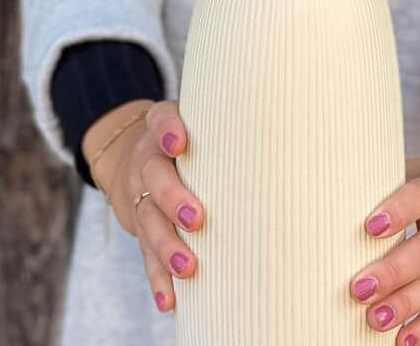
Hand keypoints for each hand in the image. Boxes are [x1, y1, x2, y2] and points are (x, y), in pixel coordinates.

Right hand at [82, 98, 203, 313]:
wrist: (132, 159)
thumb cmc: (187, 142)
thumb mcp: (196, 125)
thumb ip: (224, 131)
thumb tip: (287, 142)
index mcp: (161, 129)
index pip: (161, 120)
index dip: (168, 130)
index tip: (178, 144)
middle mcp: (147, 160)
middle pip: (154, 176)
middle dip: (172, 198)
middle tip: (196, 218)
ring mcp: (140, 194)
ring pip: (148, 219)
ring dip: (166, 246)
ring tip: (187, 267)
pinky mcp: (139, 227)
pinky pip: (145, 253)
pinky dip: (157, 277)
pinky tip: (169, 299)